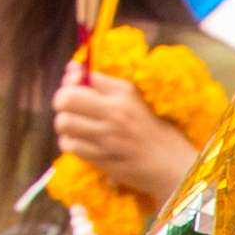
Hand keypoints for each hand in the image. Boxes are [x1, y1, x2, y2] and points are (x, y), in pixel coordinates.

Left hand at [54, 62, 200, 204]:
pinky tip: (80, 142)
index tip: (75, 86)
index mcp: (124, 94)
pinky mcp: (103, 158)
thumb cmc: (152, 131)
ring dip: (64, 124)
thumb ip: (103, 85)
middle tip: (69, 108)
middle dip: (61, 101)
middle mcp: (115, 112)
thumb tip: (72, 69)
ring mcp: (108, 137)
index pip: (85, 76)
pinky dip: (70, 143)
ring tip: (74, 127)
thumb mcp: (133, 101)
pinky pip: (70, 145)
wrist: (173, 166)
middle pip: (66, 98)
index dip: (73, 80)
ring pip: (64, 122)